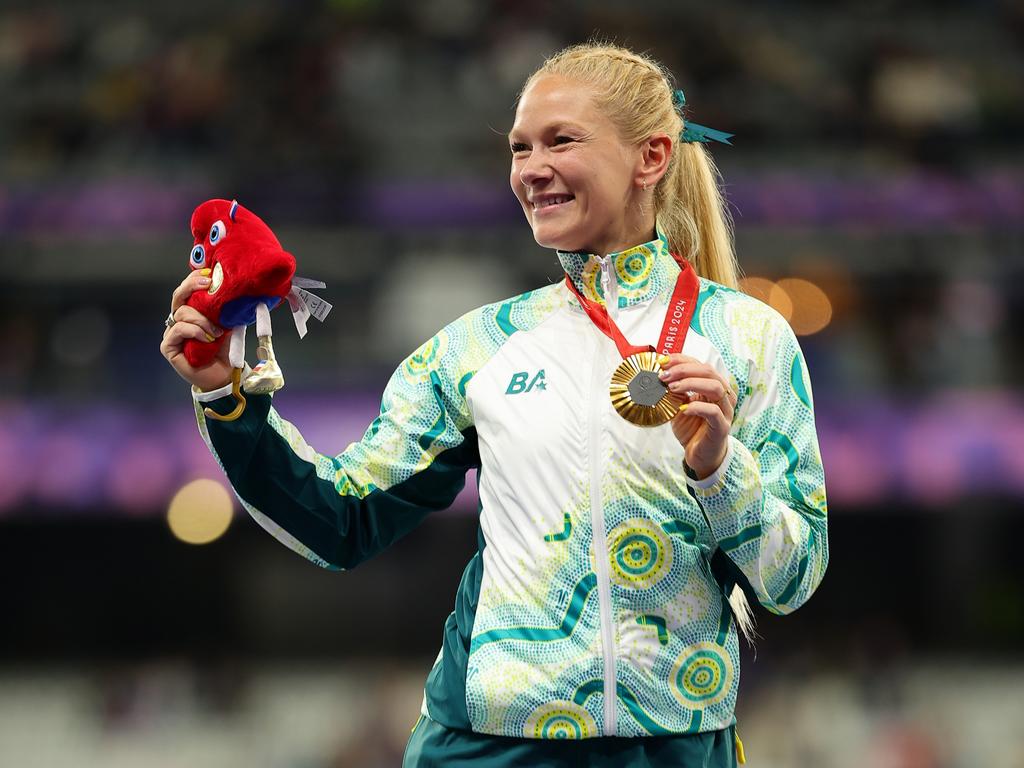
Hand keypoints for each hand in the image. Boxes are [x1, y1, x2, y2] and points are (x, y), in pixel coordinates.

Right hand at [160, 270, 231, 390]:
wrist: (224, 374)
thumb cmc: (224, 349)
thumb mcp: (228, 324)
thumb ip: (225, 310)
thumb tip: (236, 291)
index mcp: (191, 311)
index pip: (187, 290)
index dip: (194, 279)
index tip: (209, 273)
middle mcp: (179, 320)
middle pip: (178, 296)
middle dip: (192, 286)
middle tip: (208, 285)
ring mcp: (172, 333)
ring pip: (181, 313)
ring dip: (201, 319)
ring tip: (216, 331)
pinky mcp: (169, 346)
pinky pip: (178, 330)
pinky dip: (194, 331)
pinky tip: (206, 338)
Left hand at [658, 354, 735, 479]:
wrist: (701, 456)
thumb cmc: (692, 428)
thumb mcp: (680, 405)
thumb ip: (675, 390)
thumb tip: (659, 374)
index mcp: (714, 386)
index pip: (700, 364)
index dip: (682, 359)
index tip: (662, 361)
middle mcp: (723, 395)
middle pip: (709, 371)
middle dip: (684, 370)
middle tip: (664, 376)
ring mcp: (725, 411)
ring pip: (715, 387)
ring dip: (691, 384)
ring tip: (672, 388)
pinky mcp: (722, 427)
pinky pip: (713, 412)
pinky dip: (697, 407)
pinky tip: (683, 409)